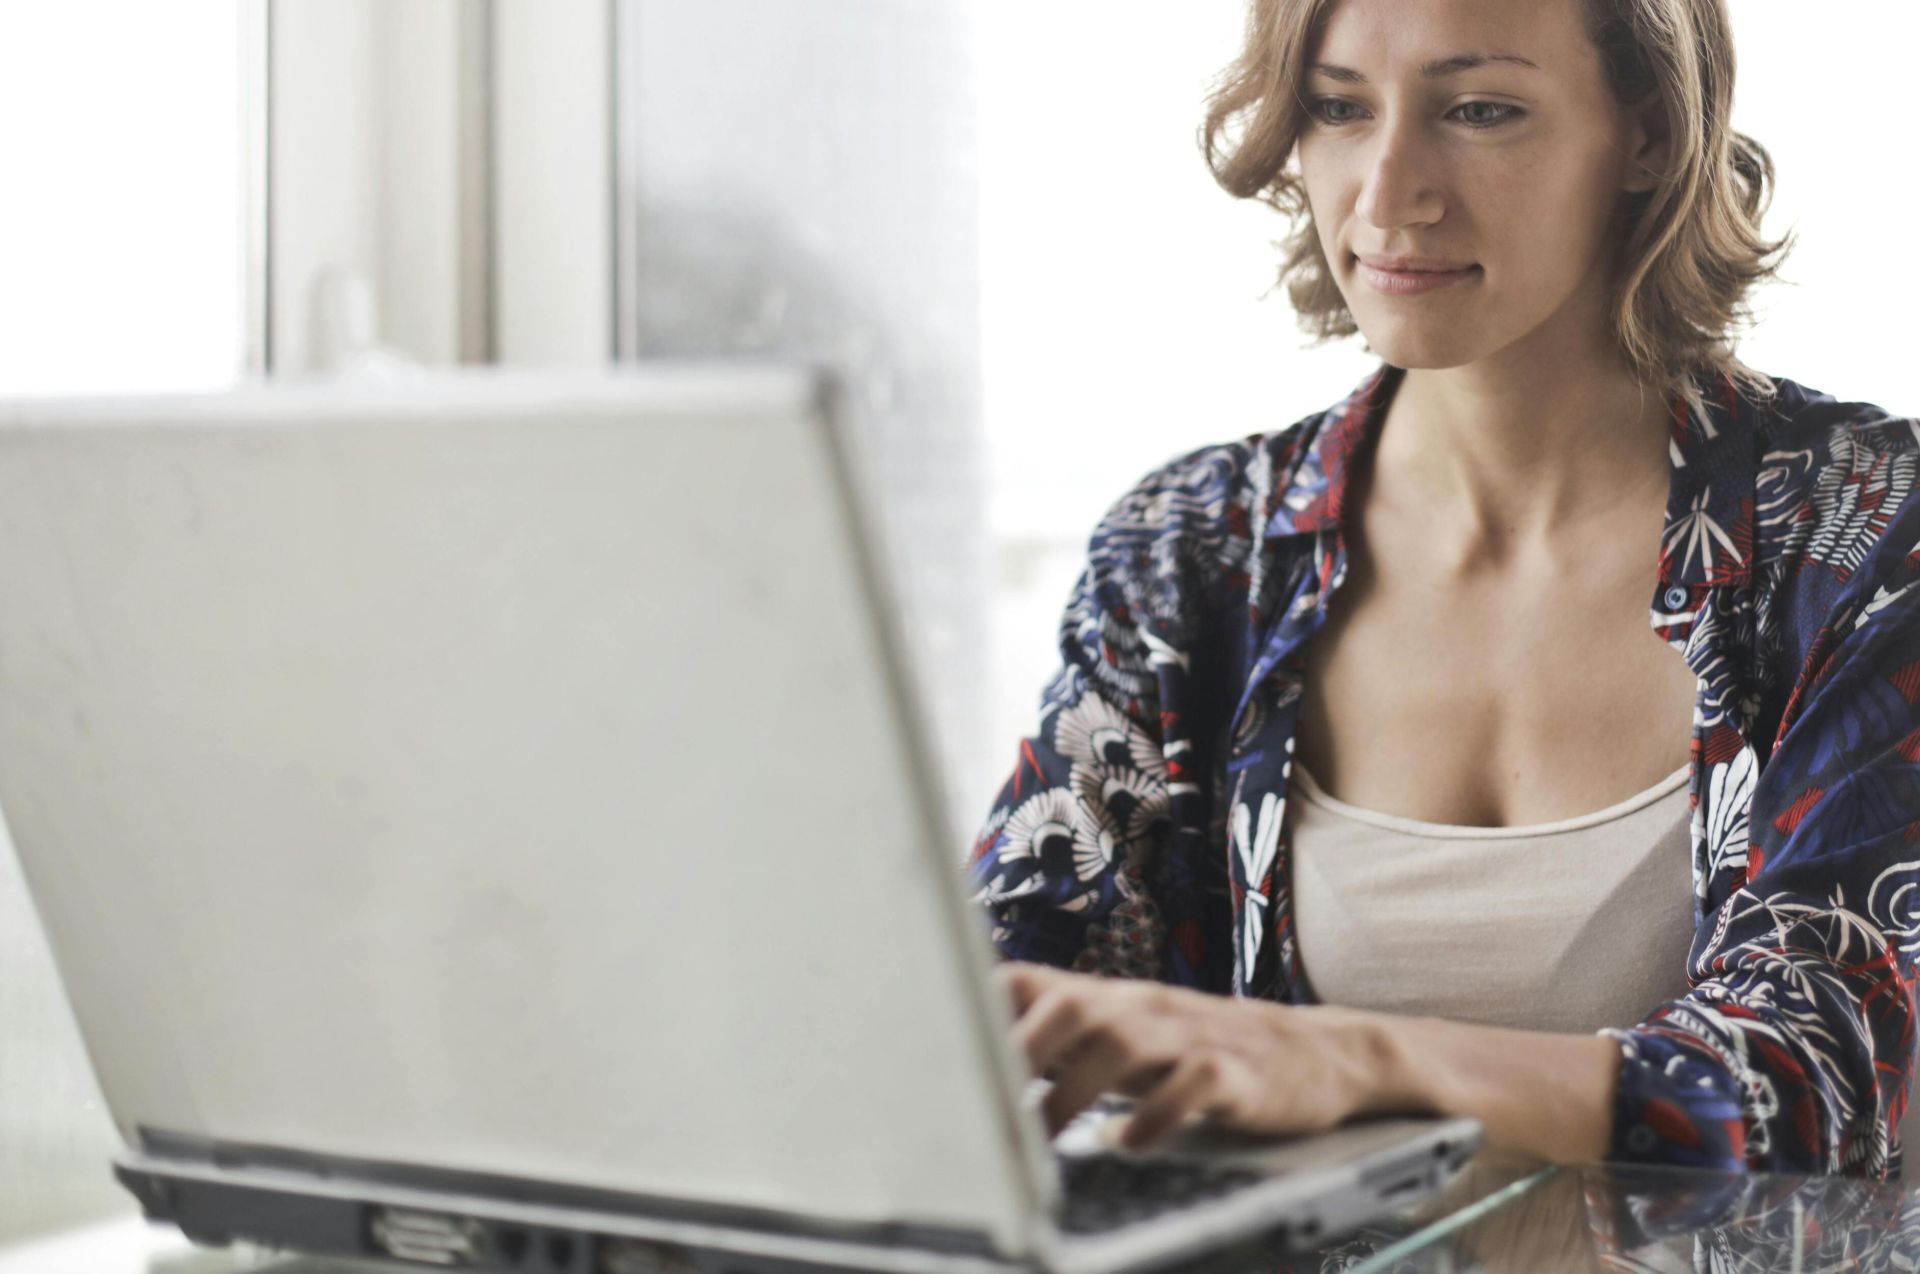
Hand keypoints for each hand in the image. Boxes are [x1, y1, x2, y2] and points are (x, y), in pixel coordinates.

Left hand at [996, 961, 1409, 1151]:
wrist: (1313, 1051)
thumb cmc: (1199, 1050)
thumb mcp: (1126, 1038)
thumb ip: (1060, 1044)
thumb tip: (975, 1063)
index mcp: (1107, 1000)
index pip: (1030, 981)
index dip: (980, 1009)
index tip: (937, 1049)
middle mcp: (1143, 1007)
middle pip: (1071, 1005)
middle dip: (1022, 1052)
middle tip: (988, 1105)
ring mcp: (1190, 1036)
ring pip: (1123, 1042)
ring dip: (1075, 1091)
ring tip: (1045, 1139)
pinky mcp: (1236, 1072)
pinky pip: (1193, 1084)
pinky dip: (1156, 1115)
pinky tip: (1129, 1143)